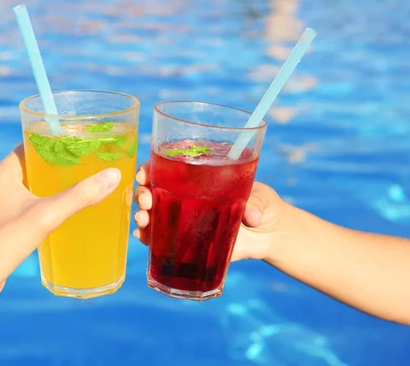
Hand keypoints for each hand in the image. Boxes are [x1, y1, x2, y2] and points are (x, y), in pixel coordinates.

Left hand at [0, 144, 121, 302]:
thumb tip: (113, 175)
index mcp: (3, 171)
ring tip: (81, 188)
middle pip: (35, 164)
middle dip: (60, 165)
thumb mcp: (45, 216)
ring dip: (53, 186)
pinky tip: (61, 215)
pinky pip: (26, 204)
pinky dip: (43, 204)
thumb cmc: (1, 243)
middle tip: (89, 167)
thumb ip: (79, 196)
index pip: (33, 144)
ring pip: (31, 185)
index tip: (83, 144)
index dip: (57, 142)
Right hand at [132, 161, 287, 261]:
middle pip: (151, 190)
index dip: (149, 168)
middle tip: (147, 200)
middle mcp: (183, 196)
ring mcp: (181, 220)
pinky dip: (147, 237)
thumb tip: (251, 216)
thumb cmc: (260, 203)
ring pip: (151, 214)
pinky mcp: (184, 242)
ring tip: (144, 219)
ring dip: (142, 215)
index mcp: (195, 177)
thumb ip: (254, 203)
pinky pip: (159, 240)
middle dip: (142, 193)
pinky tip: (143, 236)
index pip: (164, 167)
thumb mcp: (259, 197)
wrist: (267, 232)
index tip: (145, 173)